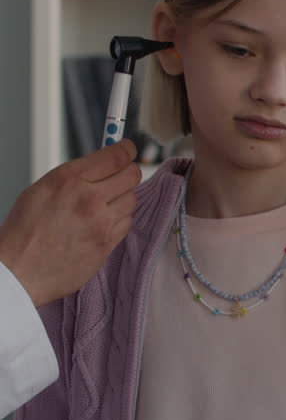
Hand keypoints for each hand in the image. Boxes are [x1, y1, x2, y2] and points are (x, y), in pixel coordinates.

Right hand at [0, 140, 140, 305]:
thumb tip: (100, 166)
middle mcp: (89, 199)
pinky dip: (120, 218)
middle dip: (129, 171)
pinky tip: (105, 220)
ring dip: (124, 196)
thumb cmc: (25, 230)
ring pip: (132, 200)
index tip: (128, 150)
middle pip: (131, 176)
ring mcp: (101, 224)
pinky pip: (127, 223)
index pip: (115, 156)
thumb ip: (74, 175)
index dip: (126, 150)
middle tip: (123, 173)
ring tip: (107, 201)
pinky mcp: (107, 245)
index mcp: (69, 179)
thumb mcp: (43, 188)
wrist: (20, 270)